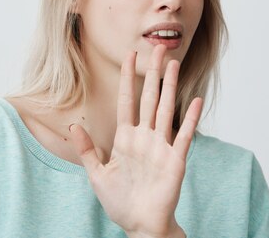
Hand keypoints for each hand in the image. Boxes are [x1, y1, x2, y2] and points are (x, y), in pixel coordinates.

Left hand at [69, 45, 201, 237]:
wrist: (140, 224)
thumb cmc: (119, 201)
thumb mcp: (96, 174)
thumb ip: (87, 149)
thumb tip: (73, 125)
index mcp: (126, 138)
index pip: (128, 100)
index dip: (129, 78)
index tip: (130, 56)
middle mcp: (145, 137)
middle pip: (149, 97)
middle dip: (153, 73)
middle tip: (159, 48)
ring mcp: (161, 147)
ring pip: (166, 109)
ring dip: (170, 86)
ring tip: (174, 64)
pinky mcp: (175, 160)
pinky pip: (184, 135)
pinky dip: (190, 118)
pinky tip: (195, 100)